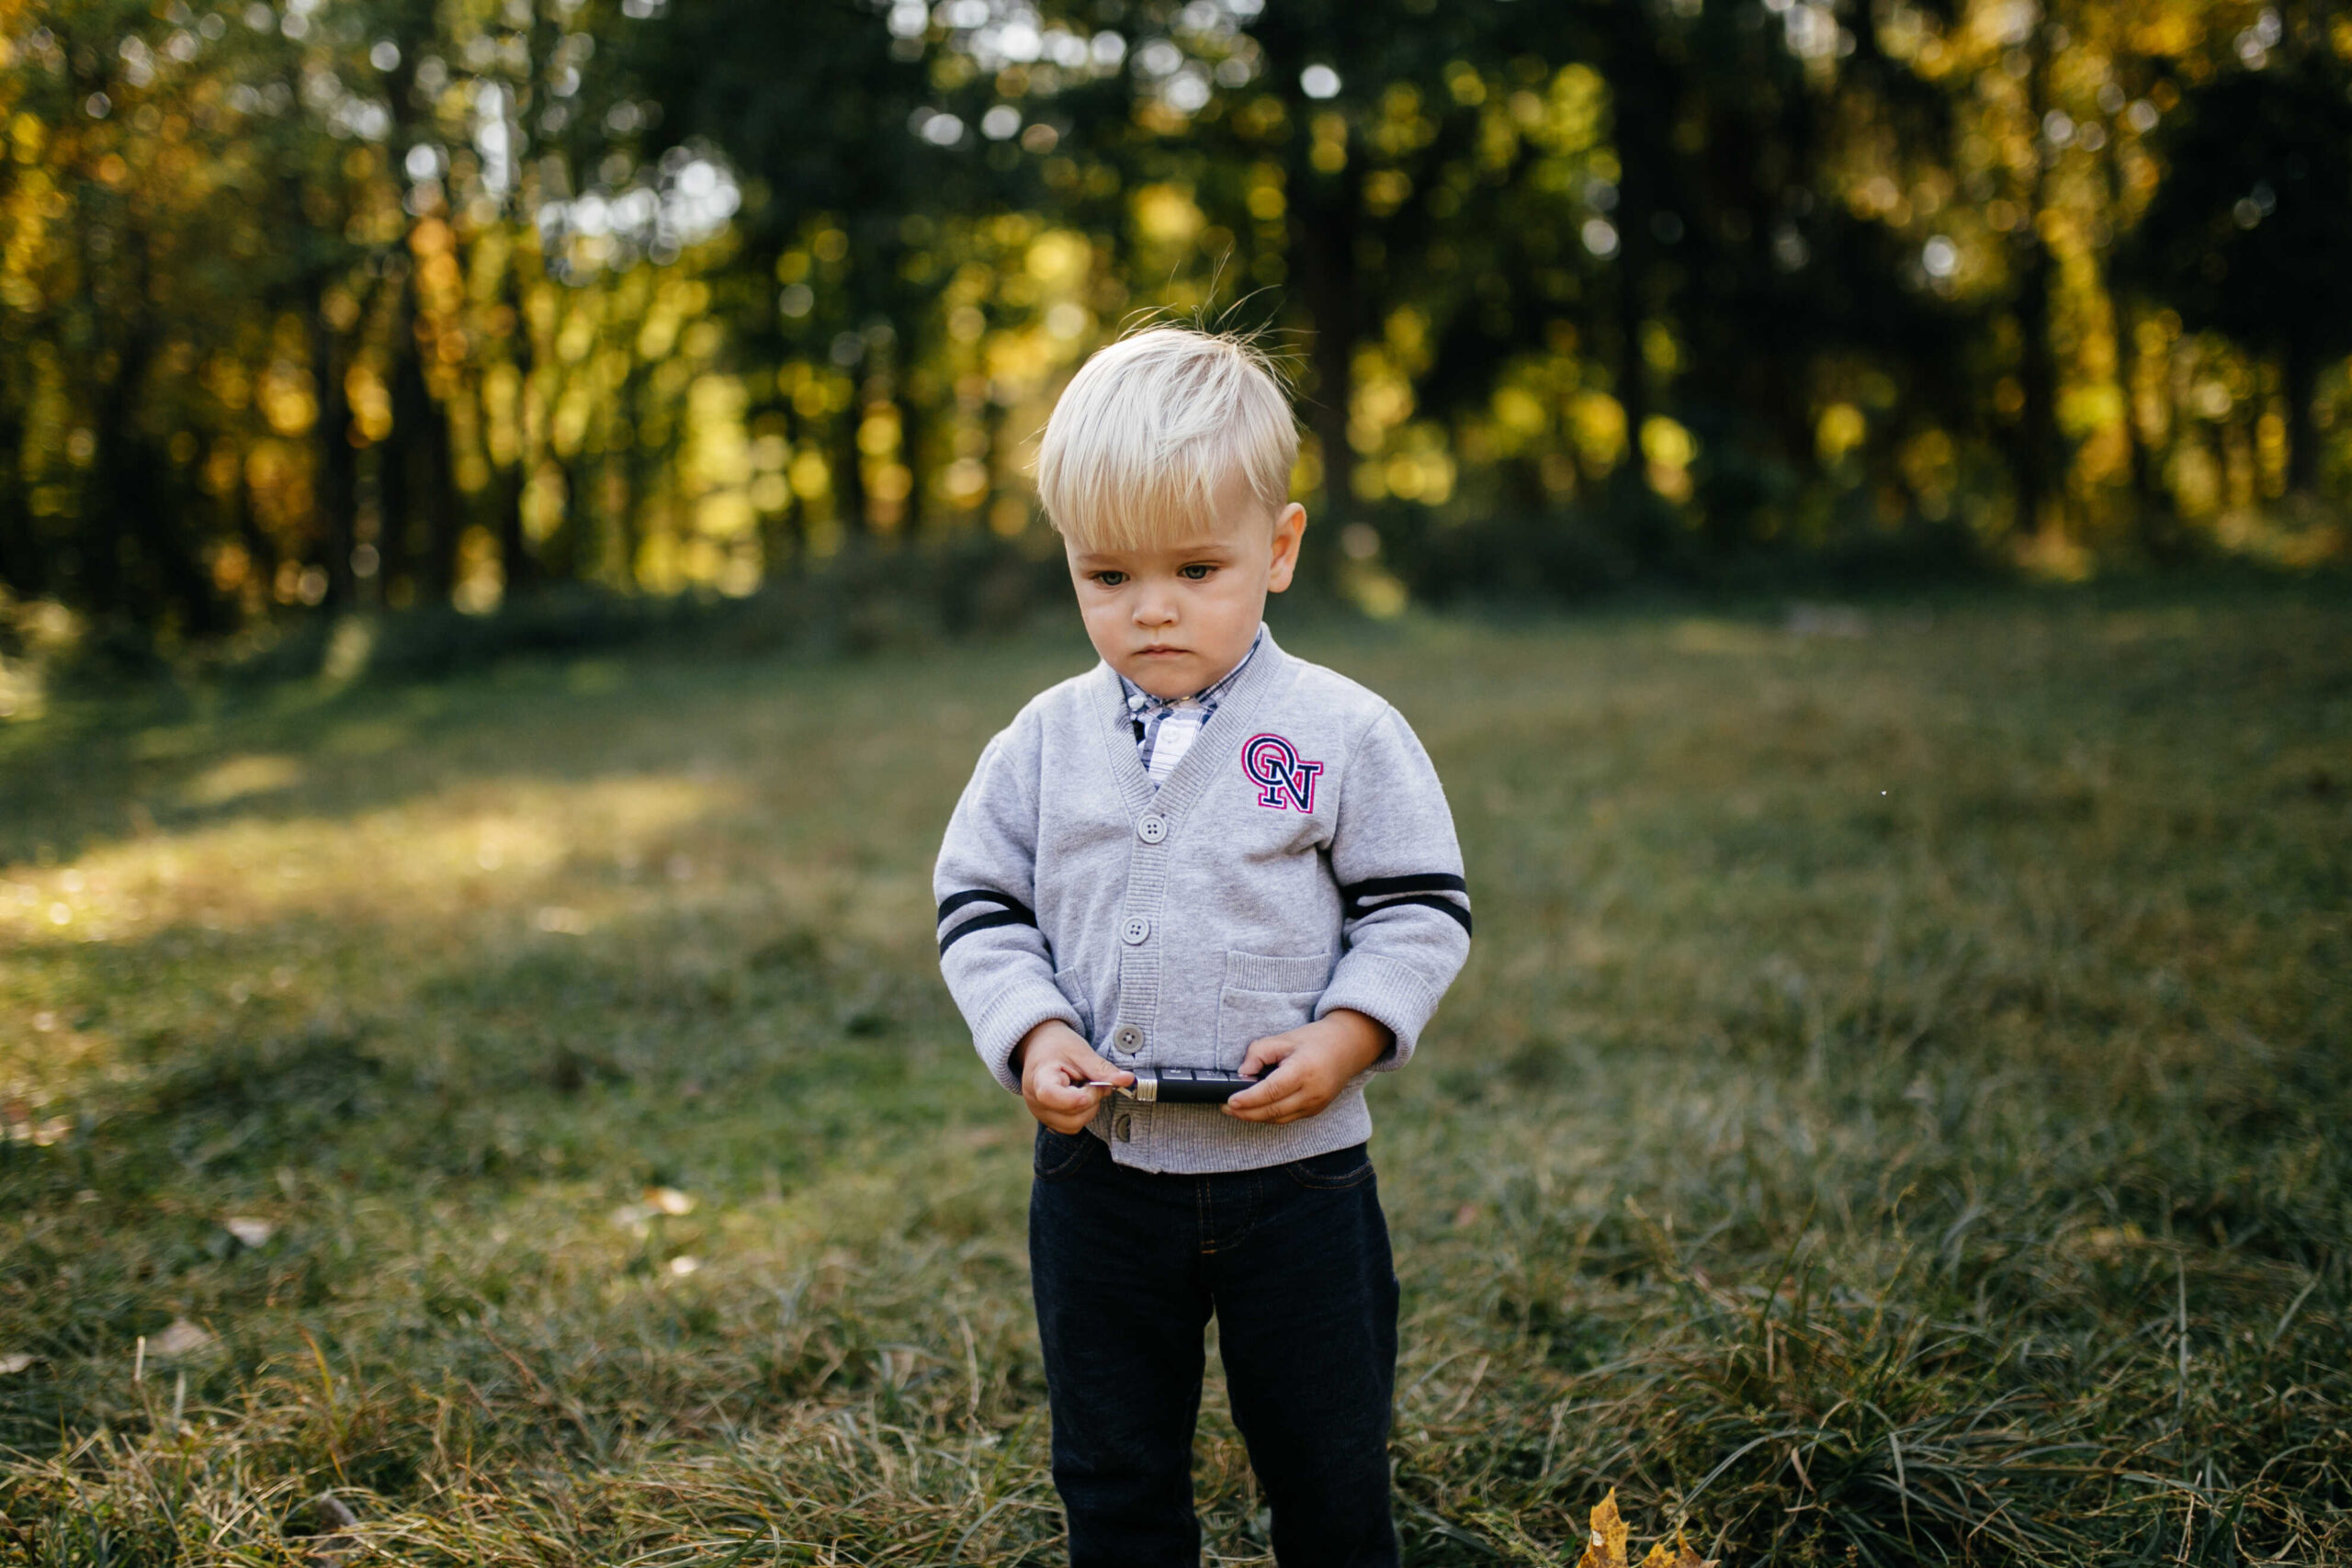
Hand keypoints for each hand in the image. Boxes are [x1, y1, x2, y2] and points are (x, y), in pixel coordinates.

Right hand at [1013, 1019, 1131, 1133]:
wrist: (1039, 1046)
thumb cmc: (1057, 1046)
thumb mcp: (1080, 1052)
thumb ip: (1102, 1069)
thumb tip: (1128, 1080)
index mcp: (1040, 1078)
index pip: (1051, 1096)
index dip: (1077, 1097)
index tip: (1092, 1086)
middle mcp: (1035, 1101)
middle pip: (1071, 1116)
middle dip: (1091, 1099)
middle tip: (1094, 1080)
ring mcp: (1041, 1113)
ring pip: (1074, 1125)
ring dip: (1089, 1108)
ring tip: (1085, 1087)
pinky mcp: (1048, 1119)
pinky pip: (1071, 1126)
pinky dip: (1082, 1113)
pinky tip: (1080, 1096)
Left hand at [1224, 1008, 1392, 1125]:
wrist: (1349, 1047)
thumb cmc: (1315, 1040)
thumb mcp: (1283, 1038)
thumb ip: (1258, 1053)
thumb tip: (1242, 1073)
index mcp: (1304, 1070)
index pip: (1271, 1091)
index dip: (1248, 1099)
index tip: (1229, 1100)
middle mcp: (1312, 1092)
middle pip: (1273, 1110)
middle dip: (1246, 1112)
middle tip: (1225, 1106)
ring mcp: (1316, 1104)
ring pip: (1278, 1119)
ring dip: (1255, 1117)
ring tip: (1236, 1109)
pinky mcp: (1315, 1110)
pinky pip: (1287, 1118)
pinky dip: (1269, 1115)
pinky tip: (1255, 1109)